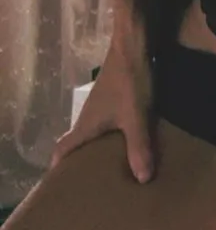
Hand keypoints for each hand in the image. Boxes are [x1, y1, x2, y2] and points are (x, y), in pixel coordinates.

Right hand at [49, 34, 156, 183]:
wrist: (133, 44)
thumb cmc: (128, 81)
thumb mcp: (136, 116)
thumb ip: (139, 146)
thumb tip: (143, 181)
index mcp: (85, 124)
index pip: (62, 148)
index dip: (58, 166)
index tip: (60, 185)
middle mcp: (88, 116)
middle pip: (78, 143)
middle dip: (82, 163)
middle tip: (92, 185)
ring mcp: (101, 105)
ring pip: (95, 133)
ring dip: (101, 149)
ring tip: (114, 168)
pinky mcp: (114, 96)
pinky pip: (109, 122)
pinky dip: (115, 135)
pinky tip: (131, 142)